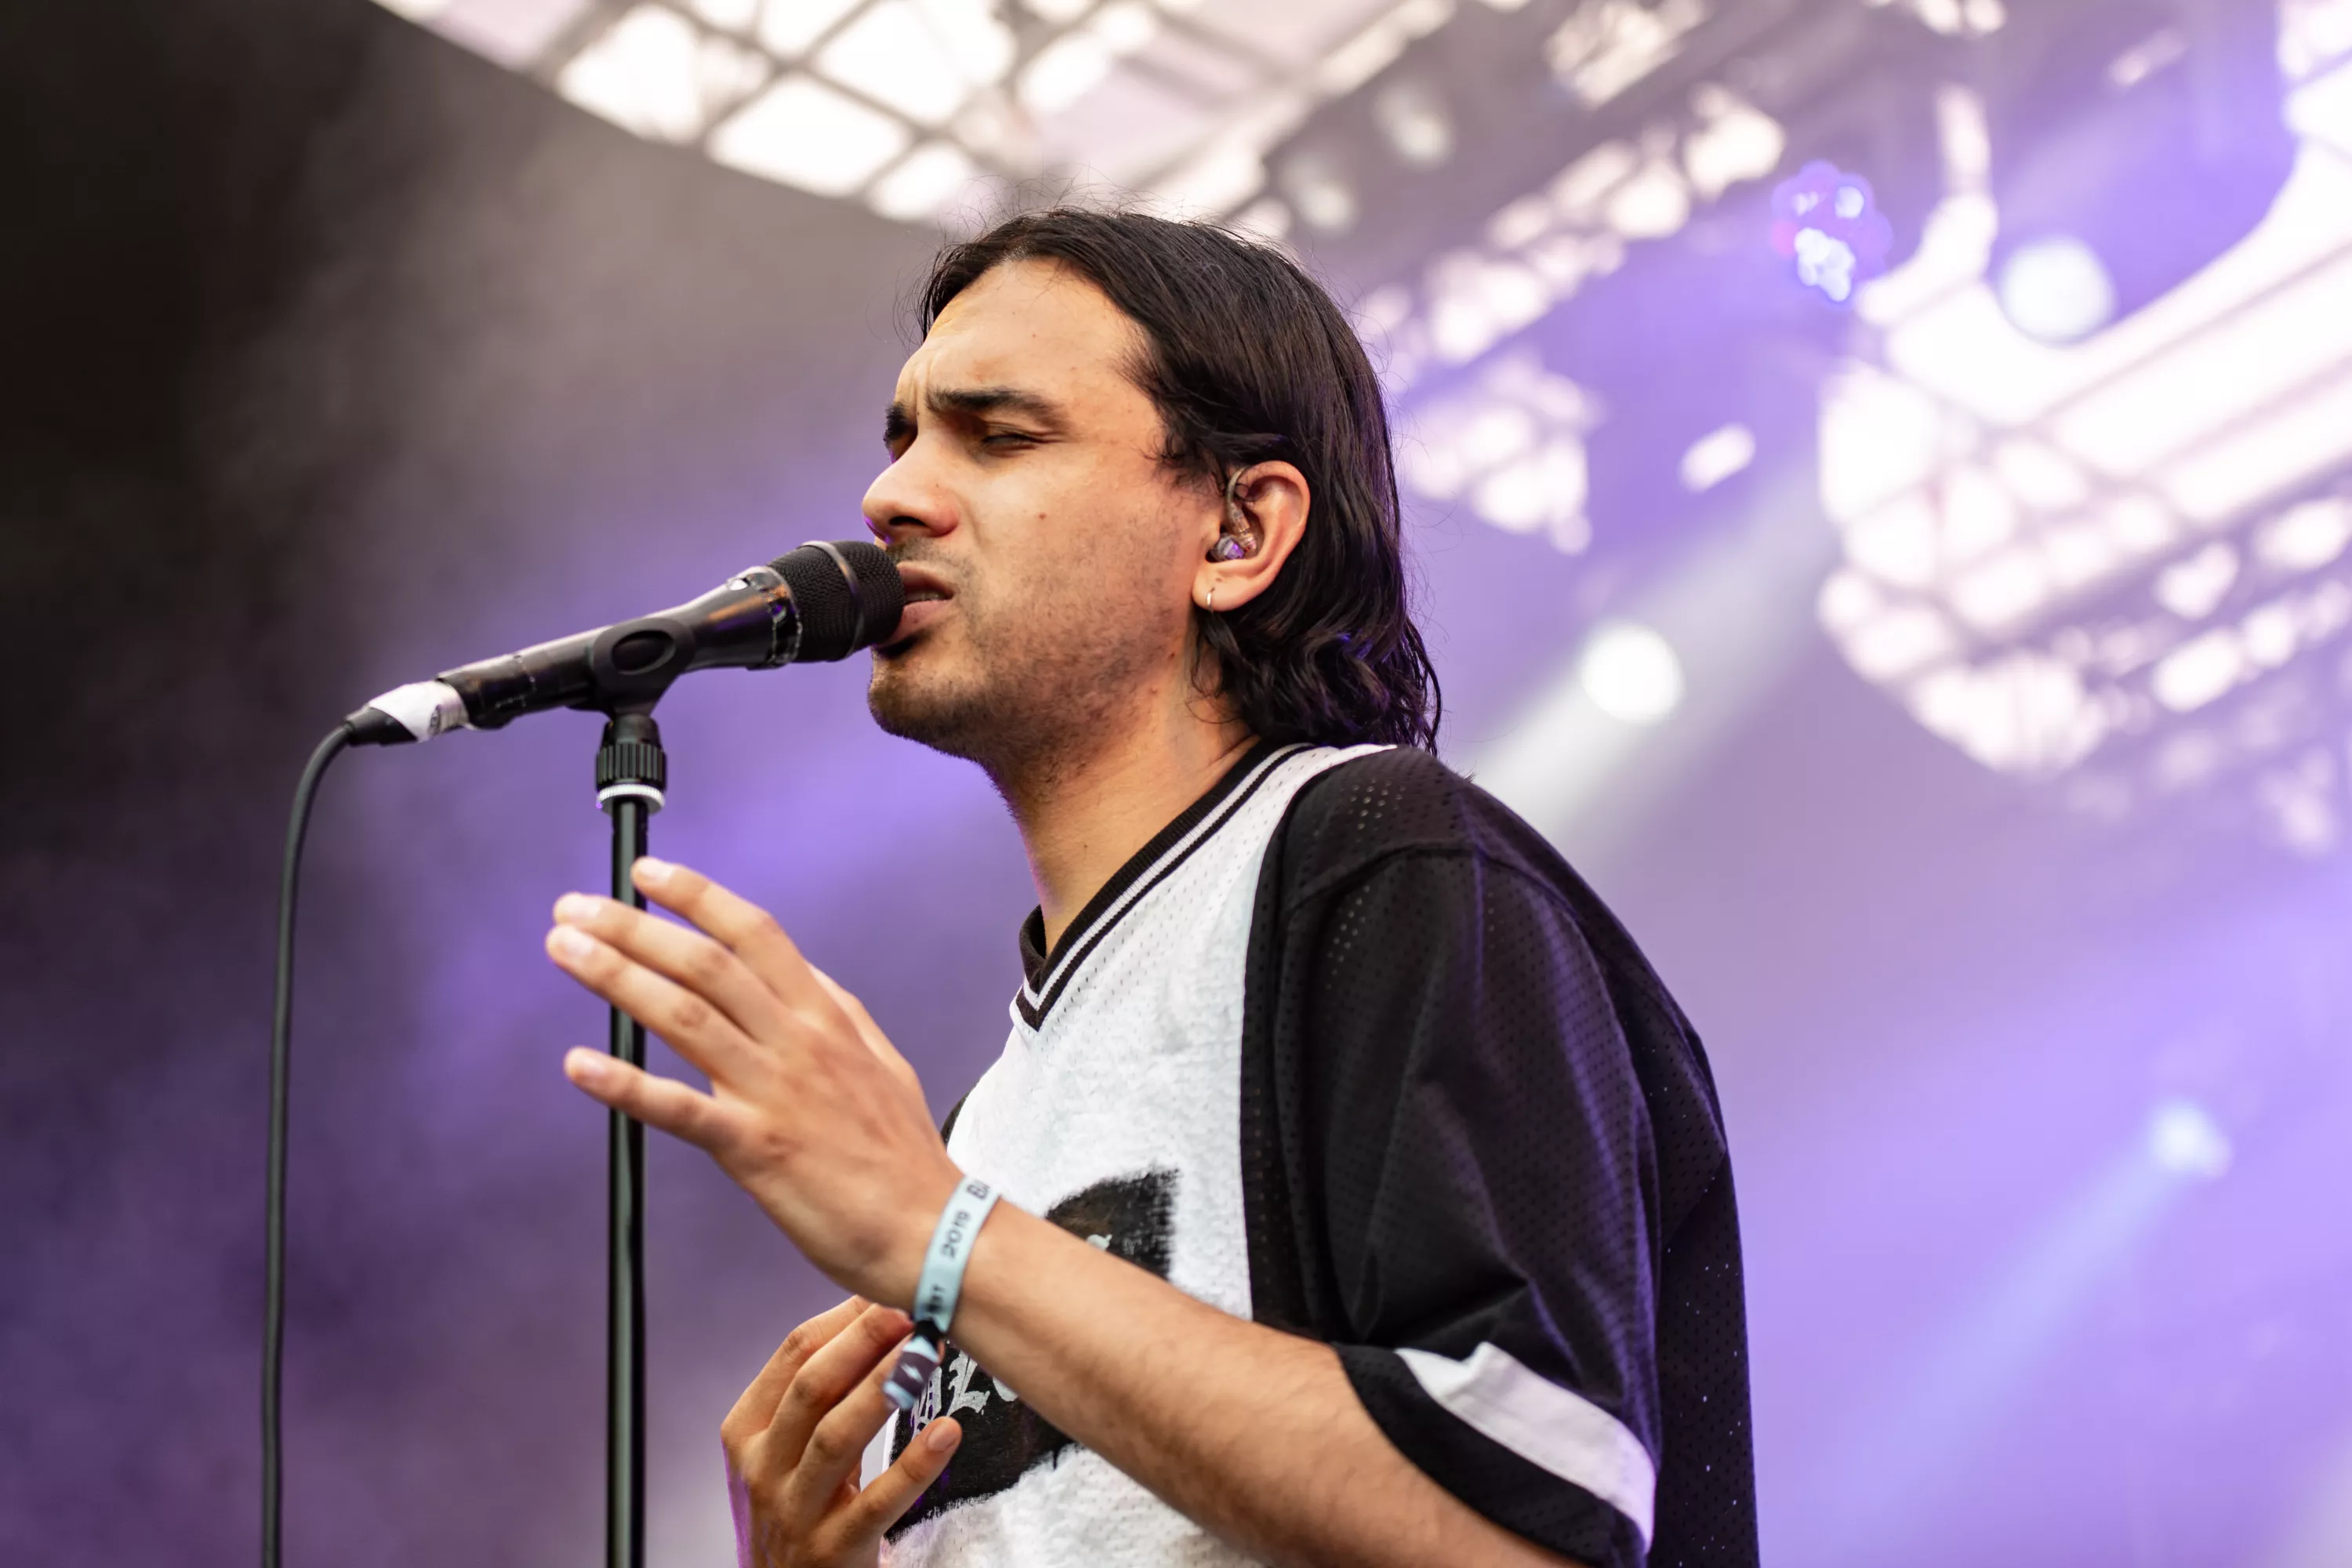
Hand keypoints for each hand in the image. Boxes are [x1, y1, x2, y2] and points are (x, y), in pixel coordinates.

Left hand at [543, 856, 961, 1302]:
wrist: (931, 1228)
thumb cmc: (902, 1156)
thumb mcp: (883, 1062)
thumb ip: (841, 1016)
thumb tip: (808, 979)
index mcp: (827, 1017)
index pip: (755, 934)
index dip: (696, 897)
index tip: (646, 875)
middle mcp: (798, 1041)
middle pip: (706, 963)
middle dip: (634, 927)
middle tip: (575, 908)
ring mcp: (774, 1091)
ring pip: (685, 1016)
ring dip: (616, 977)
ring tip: (565, 949)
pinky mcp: (756, 1148)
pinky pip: (680, 1108)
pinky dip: (625, 1084)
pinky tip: (580, 1065)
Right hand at [724, 1297, 963, 1567]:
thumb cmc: (796, 1505)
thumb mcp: (785, 1448)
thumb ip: (816, 1391)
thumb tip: (875, 1311)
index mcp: (747, 1432)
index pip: (792, 1356)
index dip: (843, 1317)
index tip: (888, 1286)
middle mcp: (762, 1468)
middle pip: (812, 1388)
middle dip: (864, 1341)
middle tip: (912, 1305)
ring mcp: (794, 1512)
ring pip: (836, 1438)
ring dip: (885, 1389)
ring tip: (928, 1352)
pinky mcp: (832, 1551)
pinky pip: (876, 1503)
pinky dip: (913, 1466)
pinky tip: (947, 1432)